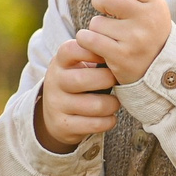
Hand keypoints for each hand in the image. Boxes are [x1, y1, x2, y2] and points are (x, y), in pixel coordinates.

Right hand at [34, 33, 118, 151]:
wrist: (54, 114)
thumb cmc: (77, 82)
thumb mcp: (78, 65)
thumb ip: (95, 55)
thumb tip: (121, 50)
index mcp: (60, 62)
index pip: (71, 50)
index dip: (92, 50)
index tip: (107, 56)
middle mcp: (55, 82)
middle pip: (83, 79)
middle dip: (108, 80)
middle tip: (117, 81)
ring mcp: (57, 105)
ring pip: (95, 105)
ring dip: (112, 104)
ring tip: (115, 102)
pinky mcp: (63, 125)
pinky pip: (95, 124)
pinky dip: (108, 121)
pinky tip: (109, 116)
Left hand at [85, 0, 171, 83]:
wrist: (157, 73)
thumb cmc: (149, 36)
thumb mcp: (154, 12)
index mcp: (157, 6)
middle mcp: (148, 21)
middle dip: (100, 2)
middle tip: (106, 12)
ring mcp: (134, 39)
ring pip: (96, 22)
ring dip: (97, 29)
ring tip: (111, 37)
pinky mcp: (120, 57)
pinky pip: (88, 38)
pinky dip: (87, 41)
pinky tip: (98, 45)